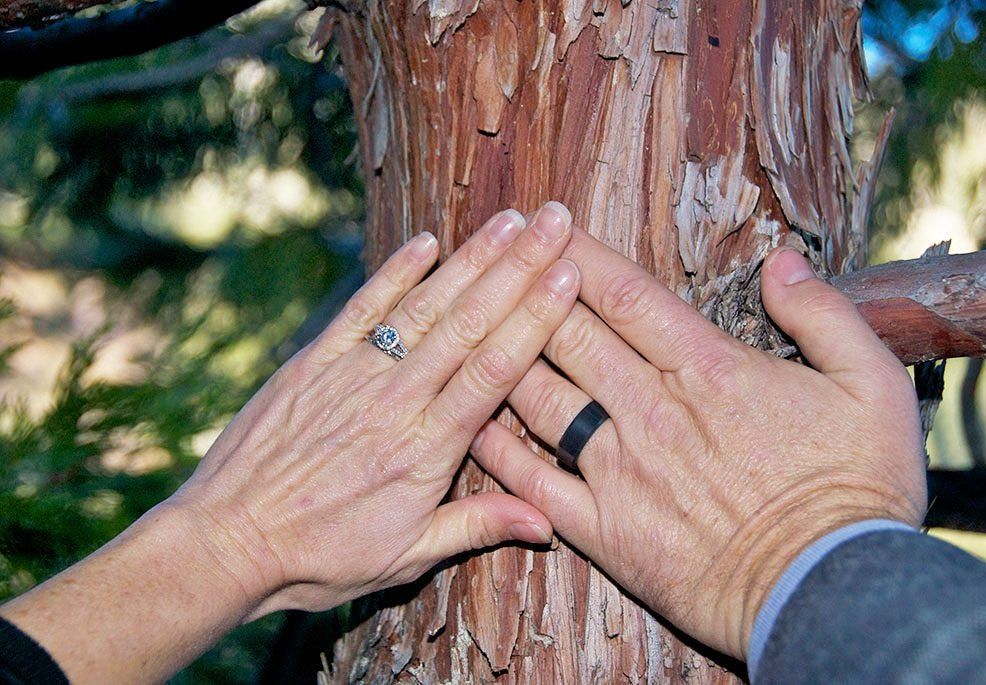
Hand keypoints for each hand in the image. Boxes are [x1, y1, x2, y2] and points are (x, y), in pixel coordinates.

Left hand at [168, 202, 578, 617]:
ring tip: (510, 221)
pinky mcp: (313, 363)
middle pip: (468, 324)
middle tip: (555, 222)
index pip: (494, 370)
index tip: (570, 276)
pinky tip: (426, 241)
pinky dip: (393, 273)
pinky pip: (361, 309)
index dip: (535, 318)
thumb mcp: (406, 557)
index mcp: (425, 450)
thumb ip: (477, 527)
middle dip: (518, 268)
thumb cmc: (320, 557)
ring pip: (422, 307)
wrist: (228, 543)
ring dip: (469, 260)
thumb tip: (548, 523)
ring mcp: (352, 376)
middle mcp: (394, 402)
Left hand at [470, 231, 926, 658]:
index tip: (546, 223)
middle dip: (528, 287)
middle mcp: (652, 410)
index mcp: (709, 370)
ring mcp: (620, 471)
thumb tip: (781, 263)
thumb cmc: (857, 491)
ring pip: (541, 397)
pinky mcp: (605, 529)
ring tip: (470, 320)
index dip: (580, 254)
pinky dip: (498, 451)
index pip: (626, 297)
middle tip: (494, 253)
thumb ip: (824, 315)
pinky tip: (472, 421)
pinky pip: (534, 482)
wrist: (829, 593)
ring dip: (503, 353)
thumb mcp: (872, 387)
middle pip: (571, 335)